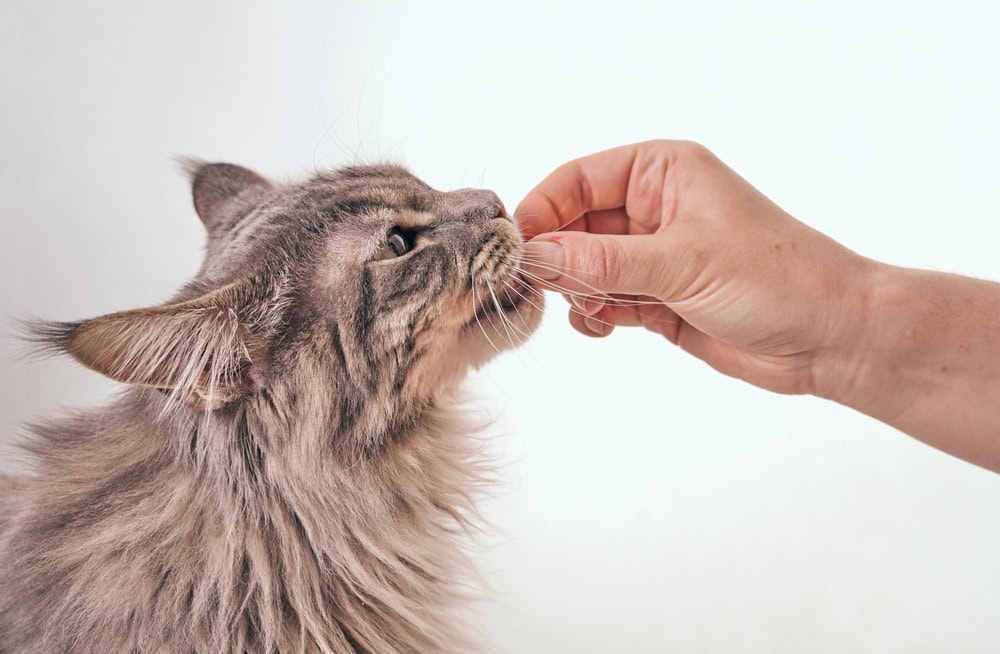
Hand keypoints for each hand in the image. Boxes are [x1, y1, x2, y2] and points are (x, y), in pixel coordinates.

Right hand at [515, 140, 875, 395]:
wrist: (831, 338)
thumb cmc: (777, 279)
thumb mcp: (681, 263)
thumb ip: (602, 261)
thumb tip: (535, 257)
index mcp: (662, 172)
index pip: (577, 180)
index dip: (542, 210)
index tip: (516, 249)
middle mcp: (653, 208)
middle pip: (574, 224)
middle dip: (556, 257)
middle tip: (540, 288)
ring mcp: (654, 255)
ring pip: (584, 266)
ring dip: (576, 290)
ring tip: (594, 309)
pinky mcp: (657, 297)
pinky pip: (603, 299)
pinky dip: (594, 314)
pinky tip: (605, 326)